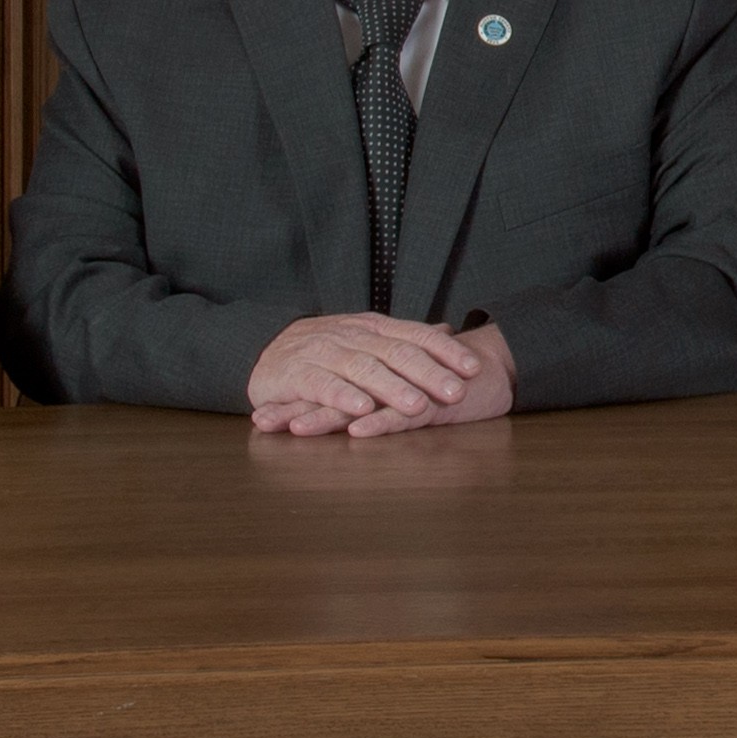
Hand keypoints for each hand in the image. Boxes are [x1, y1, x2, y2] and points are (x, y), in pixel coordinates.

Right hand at [248, 313, 500, 436]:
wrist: (262, 351)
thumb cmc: (324, 351)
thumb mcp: (367, 339)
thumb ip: (405, 338)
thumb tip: (448, 329)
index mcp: (373, 328)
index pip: (416, 335)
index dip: (446, 350)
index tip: (474, 368)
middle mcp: (352, 336)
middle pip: (396, 352)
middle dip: (429, 372)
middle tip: (456, 392)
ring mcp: (323, 353)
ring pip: (364, 368)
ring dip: (392, 388)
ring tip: (417, 406)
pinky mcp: (295, 375)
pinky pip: (322, 385)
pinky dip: (343, 397)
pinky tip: (362, 409)